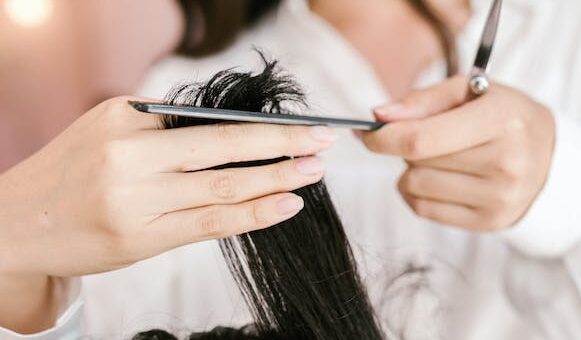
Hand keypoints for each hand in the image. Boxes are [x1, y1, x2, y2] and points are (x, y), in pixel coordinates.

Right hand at [0, 96, 335, 276]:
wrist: (16, 224)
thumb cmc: (73, 172)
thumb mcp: (109, 130)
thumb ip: (166, 129)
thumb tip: (235, 132)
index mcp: (126, 120)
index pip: (210, 120)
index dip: (261, 125)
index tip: (300, 126)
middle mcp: (131, 156)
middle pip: (224, 147)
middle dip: (281, 143)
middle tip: (324, 141)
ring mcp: (137, 200)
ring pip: (223, 186)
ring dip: (275, 178)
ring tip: (312, 171)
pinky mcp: (142, 238)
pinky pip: (209, 223)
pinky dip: (252, 214)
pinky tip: (285, 205)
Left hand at [360, 75, 554, 231]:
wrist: (552, 159)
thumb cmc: (504, 117)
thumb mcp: (471, 92)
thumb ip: (422, 100)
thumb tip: (380, 116)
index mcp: (502, 121)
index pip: (422, 139)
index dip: (383, 137)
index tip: (366, 132)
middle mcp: (506, 163)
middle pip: (415, 163)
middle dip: (404, 147)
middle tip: (423, 136)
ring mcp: (500, 198)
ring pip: (415, 187)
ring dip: (410, 171)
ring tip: (436, 157)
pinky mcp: (490, 223)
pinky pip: (424, 210)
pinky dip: (416, 193)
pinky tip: (436, 179)